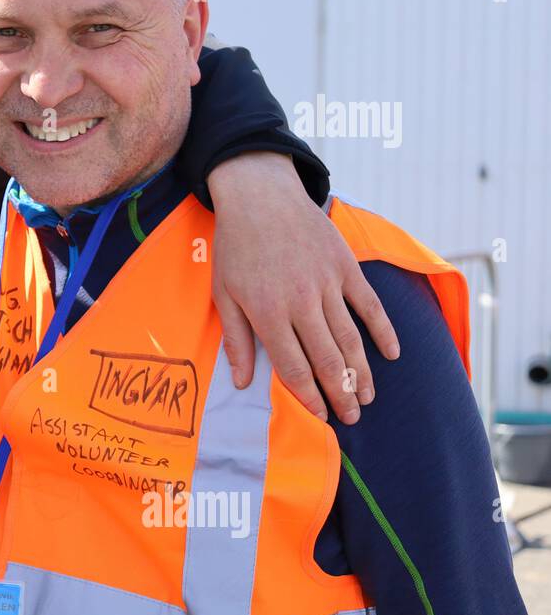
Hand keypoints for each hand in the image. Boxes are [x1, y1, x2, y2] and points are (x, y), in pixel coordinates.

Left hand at [207, 152, 399, 424]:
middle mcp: (301, 303)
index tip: (321, 417)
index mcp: (268, 314)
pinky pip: (370, 305)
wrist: (261, 196)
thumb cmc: (236, 247)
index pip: (294, 367)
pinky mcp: (346, 266)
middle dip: (341, 394)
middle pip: (327, 360)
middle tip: (351, 417)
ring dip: (362, 372)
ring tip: (366, 397)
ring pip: (351, 339)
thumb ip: (235, 340)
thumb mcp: (223, 293)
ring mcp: (327, 284)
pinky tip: (390, 354)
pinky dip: (383, 331)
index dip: (310, 397)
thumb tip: (242, 382)